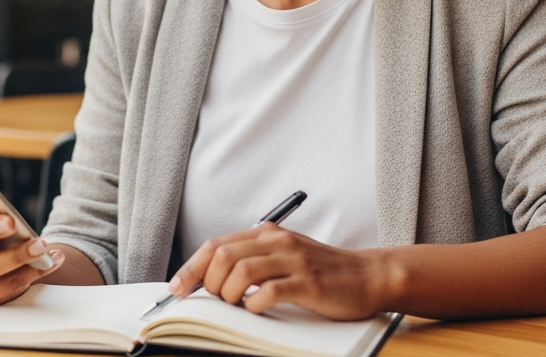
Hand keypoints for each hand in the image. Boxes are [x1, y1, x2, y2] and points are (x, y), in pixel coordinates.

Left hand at [170, 223, 394, 320]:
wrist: (368, 276)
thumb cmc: (323, 272)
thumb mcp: (284, 257)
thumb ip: (253, 261)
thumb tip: (211, 280)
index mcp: (267, 234)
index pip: (216, 244)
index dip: (191, 267)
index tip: (177, 288)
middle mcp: (277, 242)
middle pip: (223, 255)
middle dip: (208, 282)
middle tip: (215, 300)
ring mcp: (293, 261)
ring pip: (240, 271)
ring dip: (229, 294)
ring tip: (236, 305)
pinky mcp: (308, 283)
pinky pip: (269, 292)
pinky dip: (254, 305)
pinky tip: (258, 310)